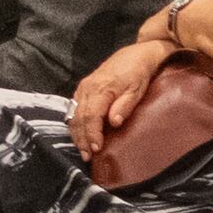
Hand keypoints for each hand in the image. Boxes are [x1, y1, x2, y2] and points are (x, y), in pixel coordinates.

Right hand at [68, 39, 165, 164]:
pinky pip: (74, 108)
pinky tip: (79, 135)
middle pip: (79, 117)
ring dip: (77, 133)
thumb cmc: (138, 74)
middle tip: (87, 157)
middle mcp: (87, 88)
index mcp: (101, 89)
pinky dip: (75, 123)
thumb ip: (125, 106)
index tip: (96, 149)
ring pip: (74, 114)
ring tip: (82, 150)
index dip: (92, 134)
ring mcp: (83, 87)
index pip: (91, 116)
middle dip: (82, 138)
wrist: (135, 55)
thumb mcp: (137, 90)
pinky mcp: (83, 88)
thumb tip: (114, 122)